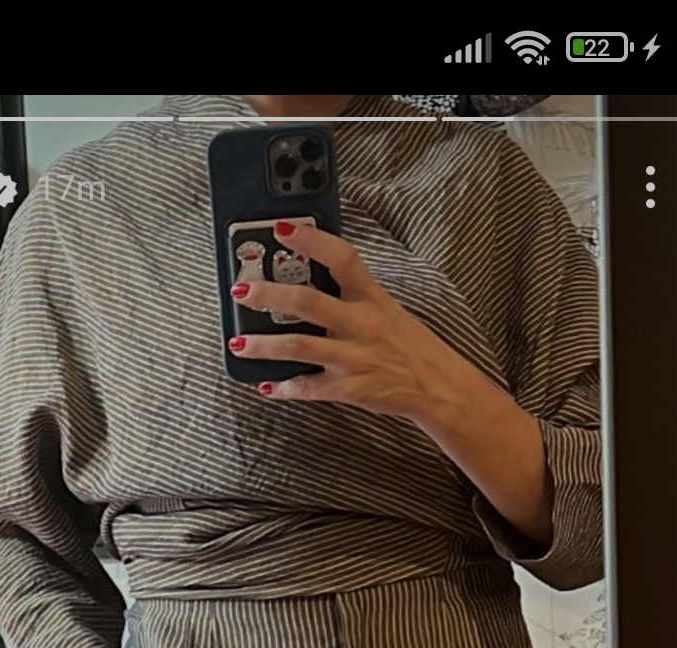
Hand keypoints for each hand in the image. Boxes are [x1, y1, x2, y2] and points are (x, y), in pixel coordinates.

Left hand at [229, 220, 459, 420]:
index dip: (312, 240)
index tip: (283, 228)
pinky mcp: (350, 389)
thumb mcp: (386, 308)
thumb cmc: (408, 344)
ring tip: (239, 342)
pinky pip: (309, 388)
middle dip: (269, 295)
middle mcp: (361, 324)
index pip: (342, 258)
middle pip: (308, 302)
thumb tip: (311, 277)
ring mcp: (354, 358)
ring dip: (264, 346)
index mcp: (371, 297)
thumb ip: (351, 295)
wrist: (437, 386)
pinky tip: (267, 386)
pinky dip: (285, 388)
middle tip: (241, 289)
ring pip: (299, 347)